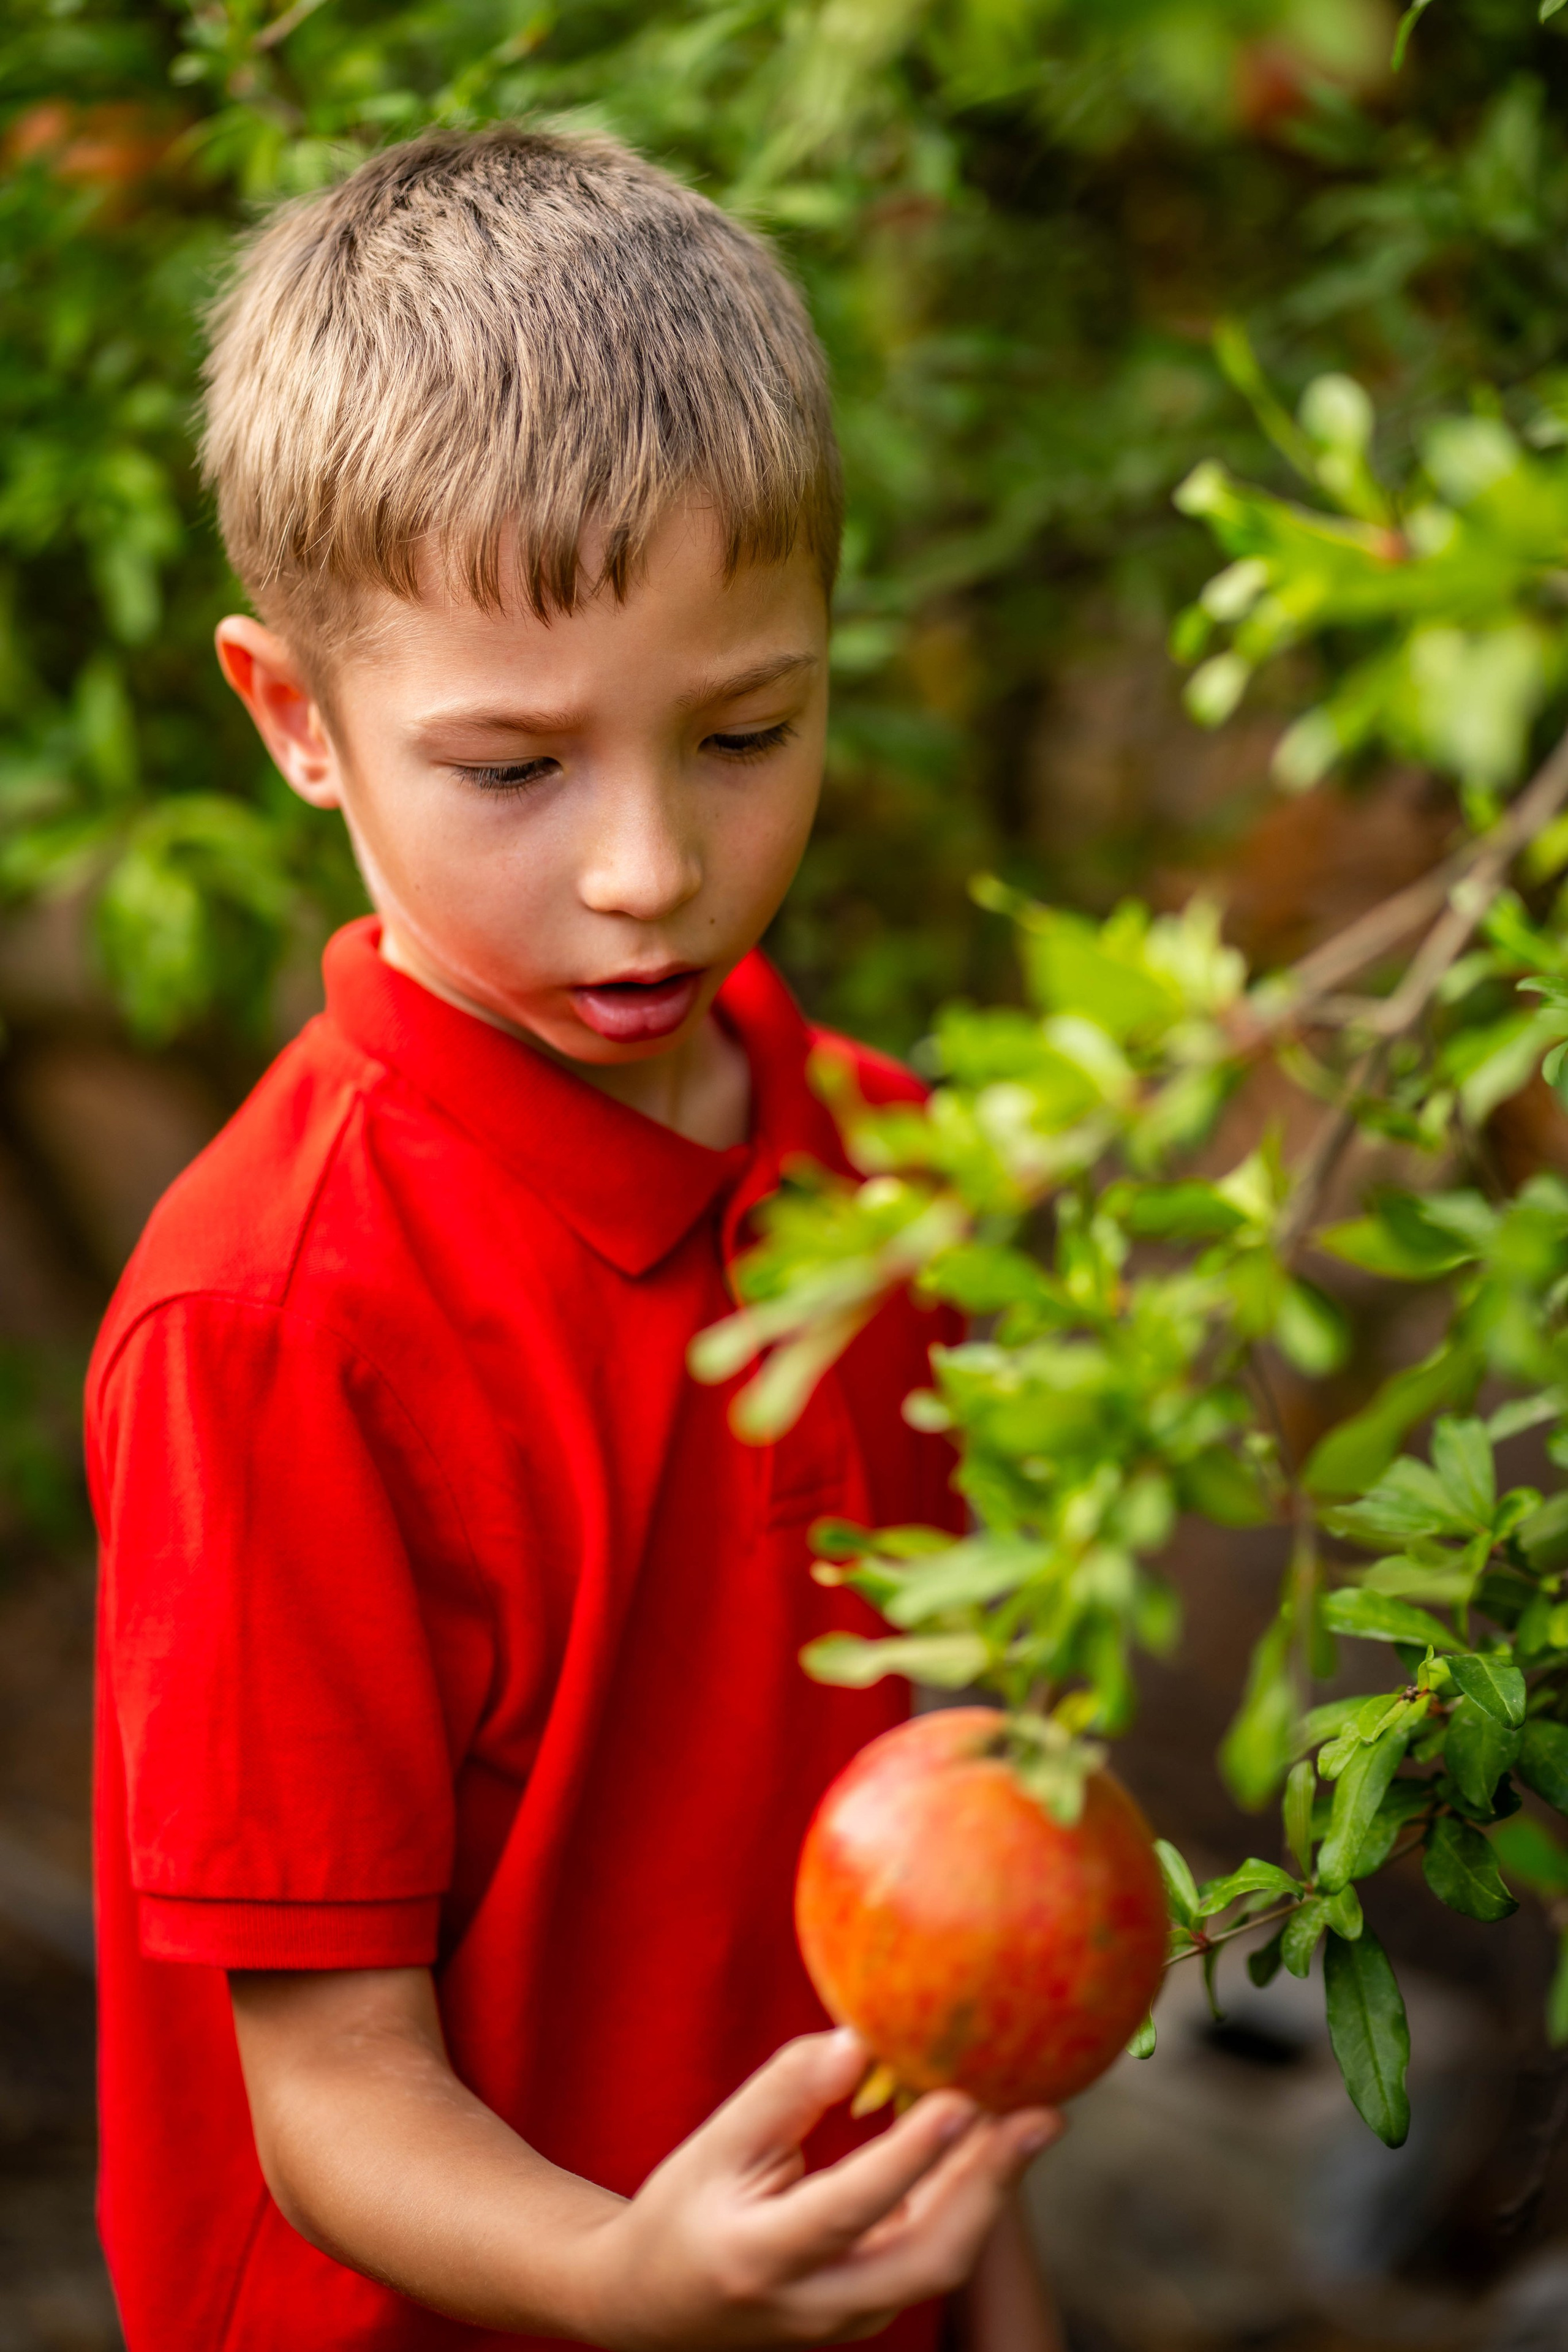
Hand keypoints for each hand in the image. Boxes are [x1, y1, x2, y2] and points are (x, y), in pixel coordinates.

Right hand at [582, 2027, 1060, 2348]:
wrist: (656, 2305)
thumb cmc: (685, 2212)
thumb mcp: (716, 2144)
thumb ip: (785, 2092)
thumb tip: (859, 2042)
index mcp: (763, 2257)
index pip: (849, 2207)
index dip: (909, 2156)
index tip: (959, 2098)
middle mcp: (816, 2304)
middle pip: (927, 2259)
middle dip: (990, 2187)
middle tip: (1041, 2116)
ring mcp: (850, 2318)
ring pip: (942, 2263)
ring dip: (991, 2192)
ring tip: (1035, 2120)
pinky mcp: (873, 2309)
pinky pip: (934, 2257)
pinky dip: (968, 2202)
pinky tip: (993, 2147)